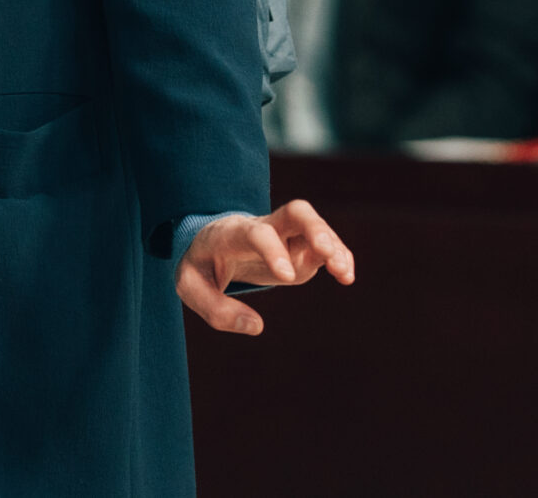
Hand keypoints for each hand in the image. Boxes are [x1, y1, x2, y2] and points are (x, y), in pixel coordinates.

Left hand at [175, 199, 355, 335]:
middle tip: (327, 254)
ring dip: (334, 246)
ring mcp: (285, 234)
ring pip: (314, 225)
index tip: (286, 278)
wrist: (210, 244)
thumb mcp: (191, 288)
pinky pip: (325, 244)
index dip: (273, 250)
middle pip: (295, 211)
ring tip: (345, 276)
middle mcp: (264, 226)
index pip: (256, 233)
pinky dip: (339, 255)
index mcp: (232, 234)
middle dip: (315, 228)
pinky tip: (346, 276)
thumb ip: (217, 310)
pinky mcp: (300, 247)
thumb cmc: (201, 265)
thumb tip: (255, 326)